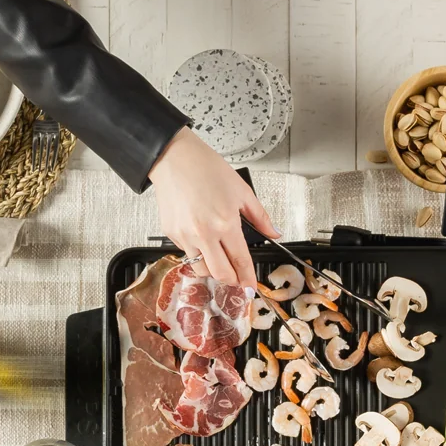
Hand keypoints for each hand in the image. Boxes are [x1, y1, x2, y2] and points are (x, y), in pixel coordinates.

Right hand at [147, 127, 277, 288]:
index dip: (248, 278)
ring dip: (213, 268)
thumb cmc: (206, 168)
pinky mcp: (171, 233)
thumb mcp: (242, 190)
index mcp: (225, 223)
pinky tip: (202, 238)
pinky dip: (197, 252)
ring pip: (201, 268)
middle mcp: (203, 233)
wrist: (174, 158)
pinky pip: (187, 253)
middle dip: (232, 280)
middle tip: (238, 277)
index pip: (240, 261)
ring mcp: (185, 235)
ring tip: (219, 256)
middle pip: (220, 274)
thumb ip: (260, 217)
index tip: (251, 287)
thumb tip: (274, 232)